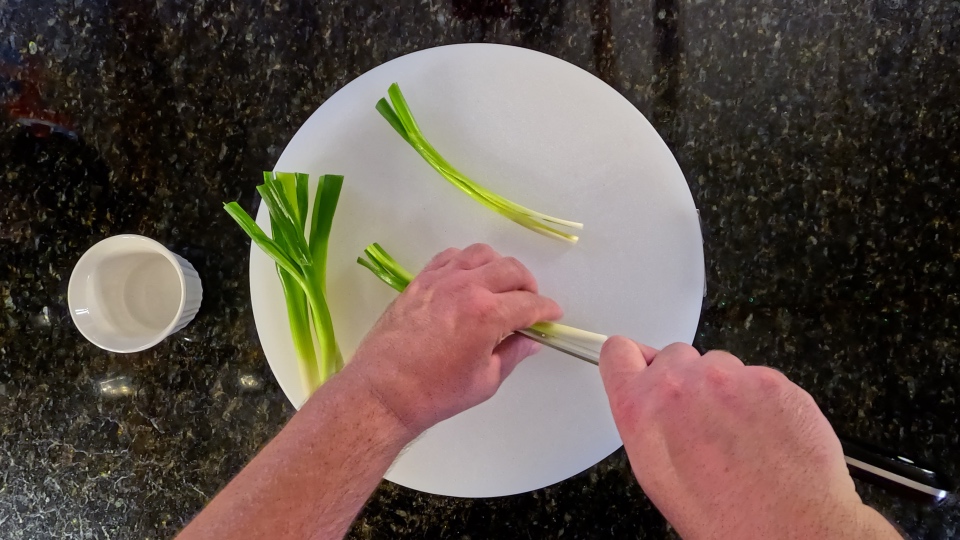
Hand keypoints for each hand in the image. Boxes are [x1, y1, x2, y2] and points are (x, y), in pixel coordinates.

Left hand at [344, 244, 562, 435]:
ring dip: (498, 267)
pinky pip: (451, 257)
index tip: (552, 315)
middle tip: (529, 303)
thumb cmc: (436, 393)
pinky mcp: (421, 280)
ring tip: (500, 287)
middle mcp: (467, 287)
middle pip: (511, 270)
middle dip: (528, 285)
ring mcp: (441, 279)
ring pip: (482, 254)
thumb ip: (512, 354)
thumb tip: (530, 341)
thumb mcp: (485, 381)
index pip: (530, 303)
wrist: (384, 391)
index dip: (547, 310)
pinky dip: (467, 263)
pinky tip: (468, 280)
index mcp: (488, 314)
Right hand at [599, 337, 900, 538]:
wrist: (789, 529)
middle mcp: (681, 384)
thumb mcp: (657, 475)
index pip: (618, 352)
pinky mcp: (771, 380)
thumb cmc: (724, 518)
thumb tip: (649, 405)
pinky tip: (767, 436)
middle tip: (701, 419)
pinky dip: (762, 399)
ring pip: (720, 365)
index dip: (632, 360)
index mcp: (641, 409)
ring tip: (740, 437)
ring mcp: (729, 378)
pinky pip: (759, 378)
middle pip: (674, 355)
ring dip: (726, 390)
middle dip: (685, 379)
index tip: (640, 366)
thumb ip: (646, 423)